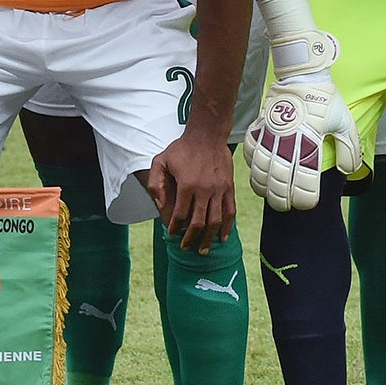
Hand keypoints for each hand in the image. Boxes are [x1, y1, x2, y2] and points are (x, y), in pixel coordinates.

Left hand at [146, 133, 236, 252]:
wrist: (207, 135)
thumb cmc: (182, 148)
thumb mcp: (161, 160)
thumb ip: (156, 182)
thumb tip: (160, 204)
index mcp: (187, 185)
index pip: (179, 214)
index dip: (175, 227)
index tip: (172, 234)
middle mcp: (204, 190)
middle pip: (199, 222)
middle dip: (191, 238)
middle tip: (186, 247)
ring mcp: (219, 189)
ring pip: (215, 221)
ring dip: (209, 238)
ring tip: (204, 249)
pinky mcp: (229, 187)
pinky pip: (230, 211)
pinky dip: (227, 226)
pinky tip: (223, 236)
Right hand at [243, 80, 363, 211]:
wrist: (303, 74)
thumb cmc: (326, 99)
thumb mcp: (345, 122)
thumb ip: (349, 149)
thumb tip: (347, 170)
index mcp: (310, 141)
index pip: (305, 179)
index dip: (305, 197)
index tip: (307, 204)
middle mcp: (288, 141)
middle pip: (279, 179)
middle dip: (280, 198)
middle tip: (284, 206)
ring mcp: (271, 133)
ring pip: (260, 168)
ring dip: (263, 185)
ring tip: (268, 193)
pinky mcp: (260, 125)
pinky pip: (249, 148)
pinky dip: (251, 163)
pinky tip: (256, 170)